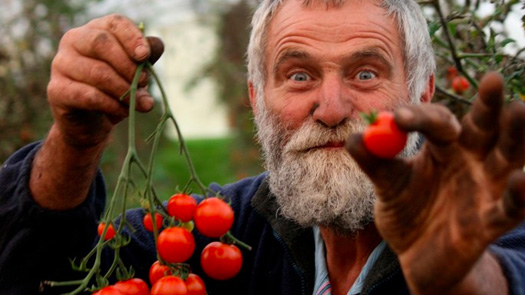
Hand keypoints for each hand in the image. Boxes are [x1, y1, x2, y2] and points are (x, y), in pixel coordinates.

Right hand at [47, 14, 163, 146]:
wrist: (91, 123)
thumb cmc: (115, 89)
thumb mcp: (135, 72)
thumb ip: (146, 58)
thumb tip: (155, 46)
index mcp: (95, 30)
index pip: (114, 23)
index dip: (132, 37)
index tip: (145, 56)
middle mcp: (73, 41)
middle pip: (101, 43)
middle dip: (128, 66)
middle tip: (144, 83)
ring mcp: (61, 64)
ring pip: (98, 73)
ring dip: (125, 90)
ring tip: (141, 103)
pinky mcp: (57, 90)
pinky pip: (89, 95)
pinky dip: (112, 104)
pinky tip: (124, 110)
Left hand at [346, 72, 524, 293]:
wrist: (416, 255)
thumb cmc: (405, 212)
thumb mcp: (387, 186)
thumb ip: (373, 163)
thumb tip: (354, 137)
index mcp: (444, 147)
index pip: (439, 122)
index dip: (421, 117)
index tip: (398, 116)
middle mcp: (473, 160)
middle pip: (485, 128)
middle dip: (489, 105)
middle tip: (493, 79)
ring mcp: (487, 189)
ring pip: (508, 158)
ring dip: (516, 136)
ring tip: (519, 110)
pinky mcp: (492, 221)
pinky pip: (511, 207)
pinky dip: (519, 194)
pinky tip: (522, 179)